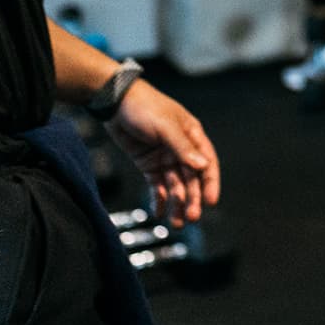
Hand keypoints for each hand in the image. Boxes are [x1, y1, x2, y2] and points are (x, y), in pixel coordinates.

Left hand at [106, 80, 220, 226]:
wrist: (114, 102)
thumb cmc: (144, 106)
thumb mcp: (165, 126)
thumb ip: (183, 147)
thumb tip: (203, 165)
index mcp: (191, 135)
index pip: (207, 163)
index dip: (210, 182)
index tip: (210, 201)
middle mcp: (181, 149)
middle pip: (191, 179)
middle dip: (192, 198)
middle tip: (191, 217)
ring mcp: (164, 158)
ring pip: (175, 186)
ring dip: (177, 203)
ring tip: (177, 222)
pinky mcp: (149, 164)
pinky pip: (157, 185)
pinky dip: (159, 199)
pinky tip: (158, 212)